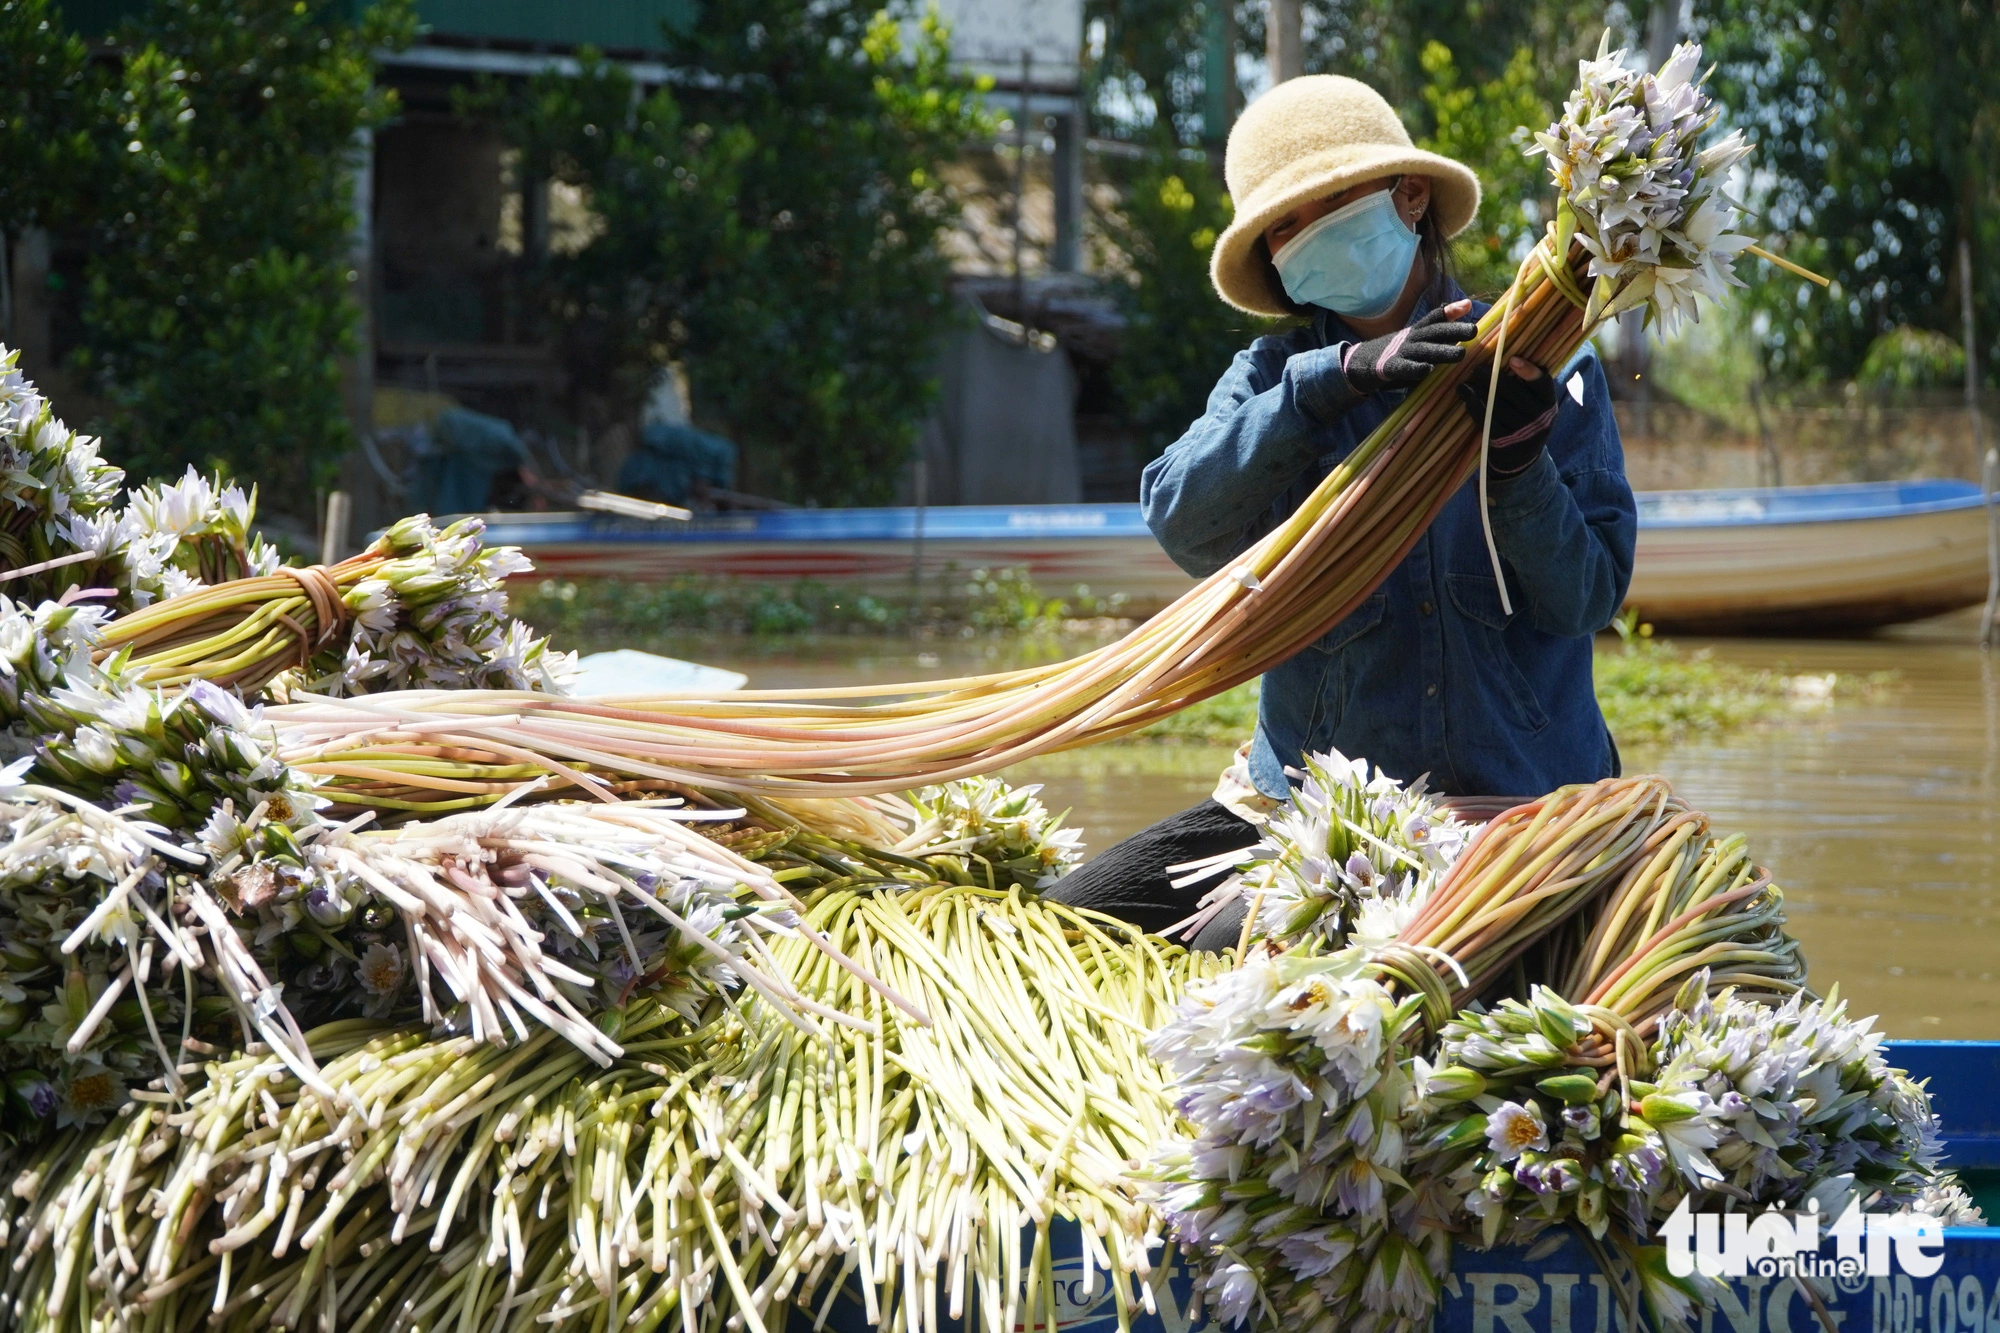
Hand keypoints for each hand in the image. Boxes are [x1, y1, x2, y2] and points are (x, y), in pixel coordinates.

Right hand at [1341, 300, 1477, 394]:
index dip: (1450, 311)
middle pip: (1434, 332)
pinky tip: (1427, 370)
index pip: (1434, 318)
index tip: (1467, 305)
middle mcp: (1410, 339)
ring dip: (1442, 351)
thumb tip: (1464, 308)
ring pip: (1424, 350)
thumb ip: (1437, 328)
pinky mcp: (1390, 368)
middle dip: (1454, 330)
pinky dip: (1415, 368)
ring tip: (1460, 354)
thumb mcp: (1415, 338)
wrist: (1358, 363)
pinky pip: (1404, 368)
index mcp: (1416, 332)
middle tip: (1473, 330)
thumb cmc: (1394, 353)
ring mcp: (1400, 352)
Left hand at [1457, 356, 1556, 476]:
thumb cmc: (1527, 419)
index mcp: (1548, 402)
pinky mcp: (1503, 442)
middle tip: (1477, 368)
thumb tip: (1507, 356)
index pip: (1542, 384)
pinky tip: (1467, 398)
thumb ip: (1529, 384)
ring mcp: (1521, 432)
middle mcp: (1538, 417)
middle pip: (1513, 393)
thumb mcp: (1536, 403)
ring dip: (1478, 392)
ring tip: (1465, 383)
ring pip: (1496, 406)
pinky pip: (1486, 420)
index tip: (1512, 359)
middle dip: (1493, 378)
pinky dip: (1475, 407)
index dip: (1529, 371)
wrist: (1522, 456)